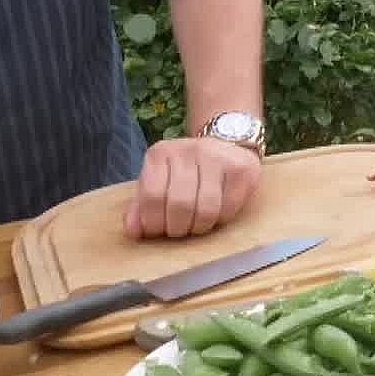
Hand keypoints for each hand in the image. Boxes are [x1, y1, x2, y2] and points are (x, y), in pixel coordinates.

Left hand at [124, 136, 262, 238]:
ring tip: (196, 224)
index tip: (157, 230)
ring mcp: (217, 156)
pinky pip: (228, 209)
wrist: (226, 144)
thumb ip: (142, 206)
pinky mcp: (241, 168)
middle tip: (179, 229)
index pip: (151, 196)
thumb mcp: (159, 182)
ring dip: (199, 227)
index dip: (153, 223)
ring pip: (205, 210)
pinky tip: (217, 212)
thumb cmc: (186, 172)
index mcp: (160, 153)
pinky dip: (220, 220)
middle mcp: (188, 149)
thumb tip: (133, 231)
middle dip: (177, 228)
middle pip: (179, 205)